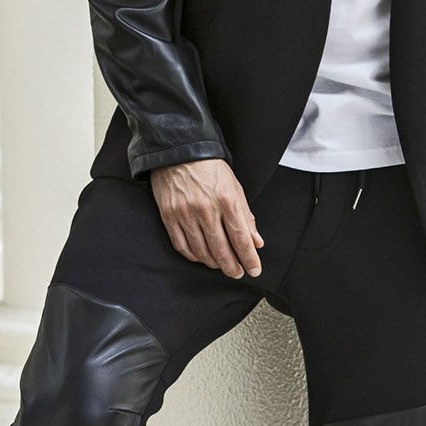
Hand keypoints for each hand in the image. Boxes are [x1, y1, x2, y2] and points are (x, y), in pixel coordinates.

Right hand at [149, 157, 263, 278]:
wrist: (179, 151)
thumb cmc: (210, 168)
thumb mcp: (234, 187)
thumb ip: (246, 216)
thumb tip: (256, 242)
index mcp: (226, 200)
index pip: (241, 238)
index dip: (249, 258)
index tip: (254, 270)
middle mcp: (206, 209)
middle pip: (221, 249)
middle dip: (232, 267)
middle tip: (237, 273)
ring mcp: (185, 214)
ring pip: (201, 251)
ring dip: (214, 263)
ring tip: (221, 265)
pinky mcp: (169, 217)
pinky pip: (181, 246)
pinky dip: (193, 256)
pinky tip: (201, 257)